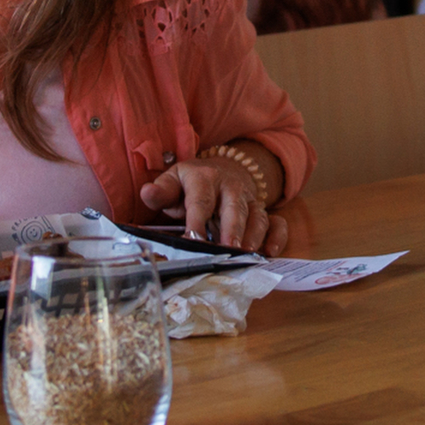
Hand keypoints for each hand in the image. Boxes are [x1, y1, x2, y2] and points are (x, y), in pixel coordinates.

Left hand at [138, 153, 288, 254]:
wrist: (224, 169)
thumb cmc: (192, 183)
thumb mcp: (173, 180)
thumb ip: (161, 191)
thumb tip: (147, 193)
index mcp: (204, 178)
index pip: (200, 201)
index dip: (196, 221)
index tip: (191, 240)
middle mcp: (231, 188)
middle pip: (234, 208)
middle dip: (232, 229)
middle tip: (227, 249)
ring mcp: (250, 200)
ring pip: (257, 217)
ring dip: (253, 236)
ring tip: (245, 255)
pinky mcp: (263, 212)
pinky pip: (277, 223)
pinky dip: (277, 237)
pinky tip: (270, 252)